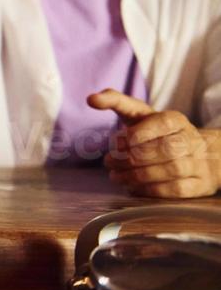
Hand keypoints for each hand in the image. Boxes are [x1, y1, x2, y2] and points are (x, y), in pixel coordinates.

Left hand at [90, 89, 218, 198]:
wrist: (194, 155)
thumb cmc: (155, 132)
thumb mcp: (138, 113)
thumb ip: (115, 101)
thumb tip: (91, 99)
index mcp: (175, 120)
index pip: (160, 124)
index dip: (136, 135)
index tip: (116, 142)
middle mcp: (190, 140)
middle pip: (165, 149)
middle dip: (132, 158)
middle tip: (109, 163)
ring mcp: (197, 162)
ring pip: (171, 170)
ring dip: (138, 176)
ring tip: (116, 177)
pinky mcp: (198, 184)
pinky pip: (177, 189)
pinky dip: (151, 190)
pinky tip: (133, 188)